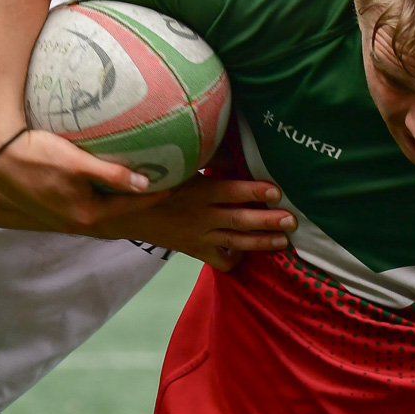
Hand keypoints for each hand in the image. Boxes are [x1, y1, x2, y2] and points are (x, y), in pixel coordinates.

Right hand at [0, 130, 166, 228]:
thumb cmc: (36, 155)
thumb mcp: (77, 163)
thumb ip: (112, 174)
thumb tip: (145, 181)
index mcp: (85, 215)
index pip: (131, 207)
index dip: (155, 195)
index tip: (175, 183)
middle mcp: (74, 220)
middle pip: (116, 211)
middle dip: (137, 198)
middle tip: (160, 183)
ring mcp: (59, 215)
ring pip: (98, 205)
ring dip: (116, 195)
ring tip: (135, 180)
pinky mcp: (48, 204)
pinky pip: (82, 199)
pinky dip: (97, 191)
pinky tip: (100, 178)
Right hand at [94, 177, 296, 269]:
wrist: (123, 213)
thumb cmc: (154, 182)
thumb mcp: (178, 166)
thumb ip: (208, 160)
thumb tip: (237, 153)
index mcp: (198, 191)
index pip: (231, 191)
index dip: (255, 192)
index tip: (276, 191)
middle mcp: (201, 216)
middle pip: (240, 220)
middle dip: (268, 221)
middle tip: (291, 221)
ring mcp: (198, 236)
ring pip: (235, 242)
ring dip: (261, 242)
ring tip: (283, 241)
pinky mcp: (194, 251)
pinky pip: (219, 261)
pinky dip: (235, 260)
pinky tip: (248, 255)